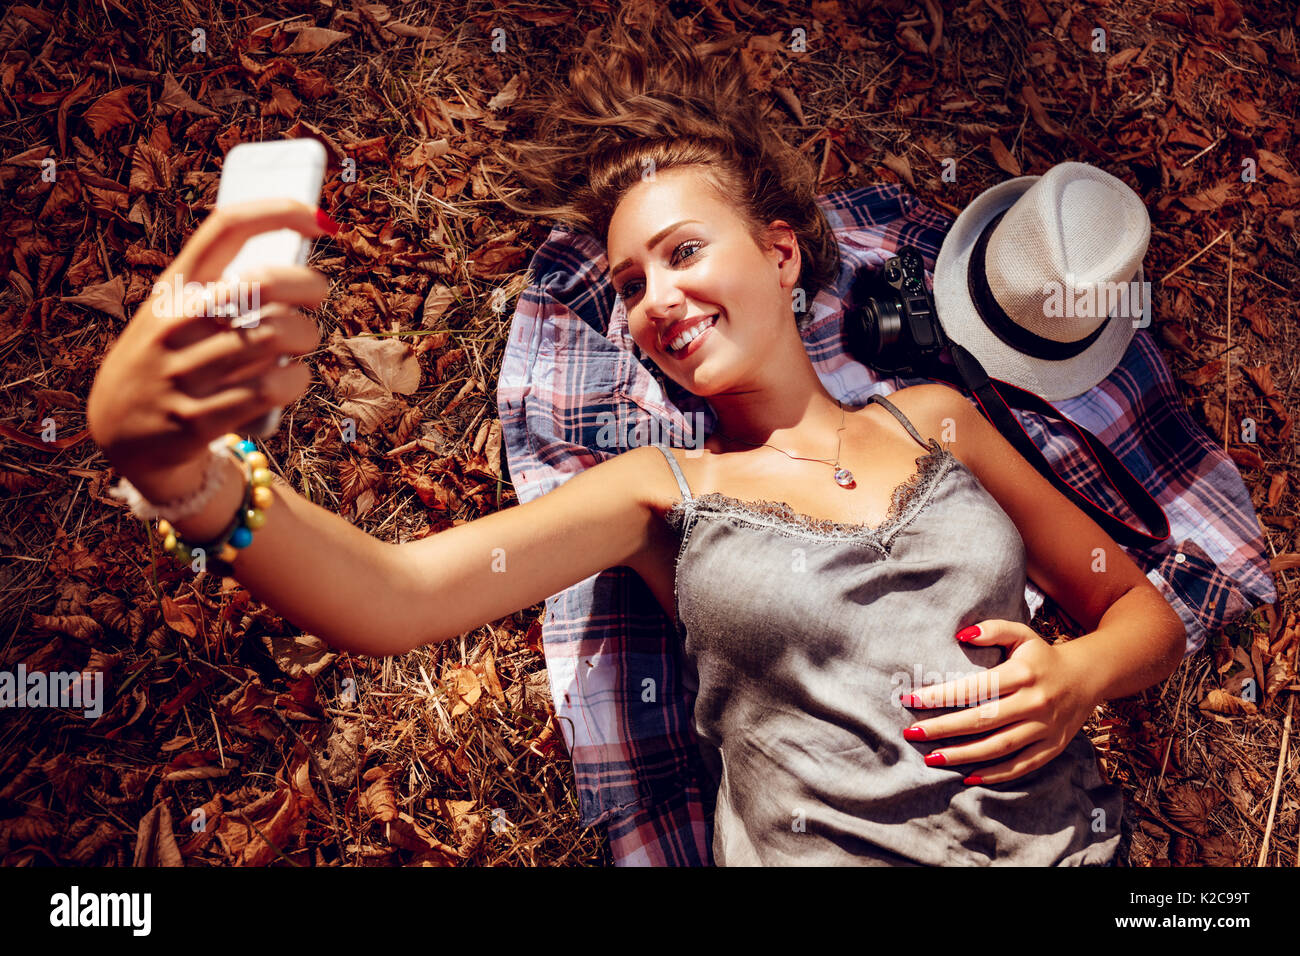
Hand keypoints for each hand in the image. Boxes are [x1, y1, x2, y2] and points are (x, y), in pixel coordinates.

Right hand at [87, 199, 333, 495]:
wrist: (117, 439)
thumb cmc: (169, 366)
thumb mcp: (174, 317)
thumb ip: (223, 294)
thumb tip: (299, 272)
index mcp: (172, 289)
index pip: (227, 228)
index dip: (282, 212)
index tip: (322, 221)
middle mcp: (174, 324)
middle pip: (265, 281)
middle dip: (311, 285)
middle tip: (316, 301)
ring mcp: (182, 372)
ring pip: (277, 337)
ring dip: (306, 338)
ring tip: (300, 347)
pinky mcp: (196, 419)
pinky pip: (271, 388)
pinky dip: (296, 381)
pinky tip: (291, 380)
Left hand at [899, 620, 1101, 785]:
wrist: (1088, 677)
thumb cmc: (1042, 656)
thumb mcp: (1022, 634)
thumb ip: (993, 629)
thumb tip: (961, 635)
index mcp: (1023, 673)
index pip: (975, 687)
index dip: (941, 695)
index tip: (910, 699)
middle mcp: (1035, 702)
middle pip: (982, 720)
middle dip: (943, 728)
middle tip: (912, 733)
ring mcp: (1045, 728)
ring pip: (999, 747)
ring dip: (963, 755)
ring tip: (931, 758)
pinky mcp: (1053, 747)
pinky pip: (1021, 766)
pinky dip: (994, 774)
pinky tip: (967, 776)